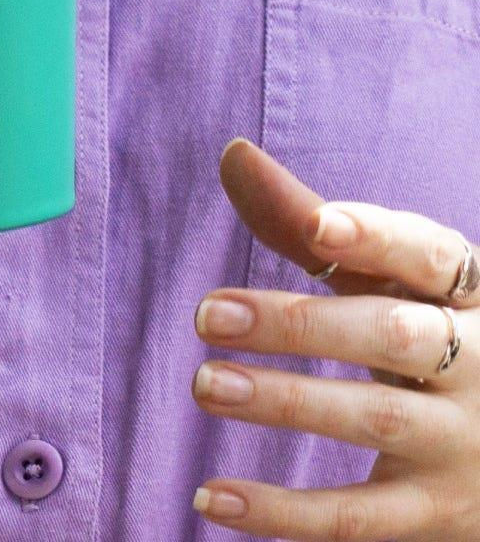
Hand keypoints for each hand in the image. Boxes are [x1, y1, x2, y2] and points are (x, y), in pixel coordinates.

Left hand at [190, 137, 479, 539]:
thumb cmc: (427, 331)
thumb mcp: (388, 276)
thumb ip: (309, 222)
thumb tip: (234, 153)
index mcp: (467, 291)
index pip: (428, 254)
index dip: (377, 236)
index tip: (318, 225)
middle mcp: (479, 360)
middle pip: (392, 335)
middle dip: (299, 324)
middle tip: (205, 313)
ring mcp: (466, 444)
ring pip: (376, 420)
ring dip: (285, 402)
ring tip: (205, 383)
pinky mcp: (440, 513)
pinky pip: (359, 520)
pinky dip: (283, 514)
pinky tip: (209, 498)